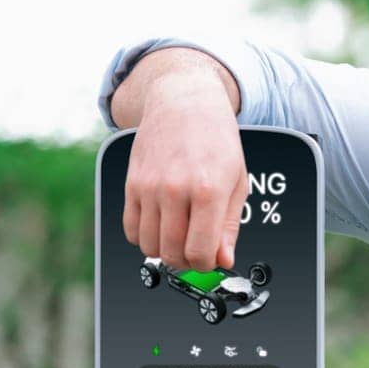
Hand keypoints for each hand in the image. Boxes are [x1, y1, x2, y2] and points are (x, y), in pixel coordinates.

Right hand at [120, 51, 246, 270]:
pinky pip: (130, 229)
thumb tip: (223, 258)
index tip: (211, 259)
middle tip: (196, 251)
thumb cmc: (216, 138)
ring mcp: (148, 187)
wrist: (184, 103)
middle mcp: (174, 190)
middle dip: (187, 261)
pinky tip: (161, 226)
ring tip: (180, 237)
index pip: (200, 251)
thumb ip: (230, 225)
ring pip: (149, 246)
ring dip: (165, 250)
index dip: (206, 264)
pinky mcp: (131, 184)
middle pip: (172, 253)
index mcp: (207, 190)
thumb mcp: (238, 180)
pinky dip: (144, 237)